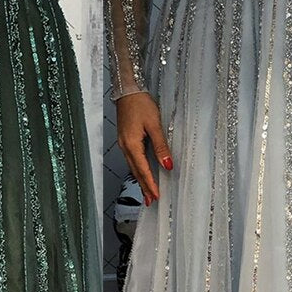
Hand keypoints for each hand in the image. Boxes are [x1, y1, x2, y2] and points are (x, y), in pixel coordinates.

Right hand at [116, 91, 172, 207]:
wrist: (127, 89)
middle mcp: (125, 146)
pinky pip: (132, 159)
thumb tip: (167, 165)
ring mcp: (123, 143)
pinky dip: (137, 169)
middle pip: (136, 172)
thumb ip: (161, 146)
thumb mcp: (154, 124)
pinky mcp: (125, 139)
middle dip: (144, 187)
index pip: (143, 170)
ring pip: (133, 166)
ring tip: (147, 192)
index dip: (150, 184)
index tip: (157, 196)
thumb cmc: (140, 103)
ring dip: (141, 180)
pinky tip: (142, 172)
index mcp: (131, 144)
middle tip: (151, 201)